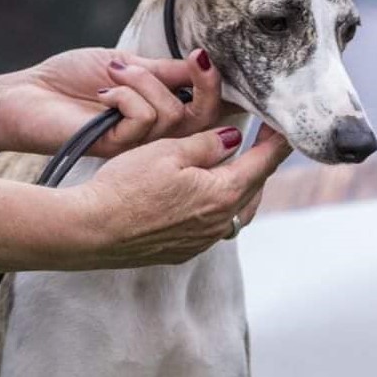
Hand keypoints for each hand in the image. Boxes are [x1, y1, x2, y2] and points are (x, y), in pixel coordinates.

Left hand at [0, 47, 229, 156]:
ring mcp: (139, 145)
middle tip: (195, 60)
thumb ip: (166, 71)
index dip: (216, 86)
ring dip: (145, 82)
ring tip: (115, 73)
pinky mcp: (119, 149)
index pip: (208, 109)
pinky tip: (104, 95)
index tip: (203, 57)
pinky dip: (126, 95)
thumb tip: (205, 62)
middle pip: (206, 121)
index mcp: (162, 112)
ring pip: (173, 114)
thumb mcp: (130, 65)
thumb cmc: (72, 78)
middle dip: (206, 85)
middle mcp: (156, 134)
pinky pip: (145, 119)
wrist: (29, 92)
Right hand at [63, 124, 290, 267]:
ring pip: (236, 211)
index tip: (285, 125)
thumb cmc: (126, 187)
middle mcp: (219, 223)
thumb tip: (233, 139)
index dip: (277, 140)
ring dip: (241, 188)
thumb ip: (207, 144)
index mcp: (223, 194)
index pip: (264, 162)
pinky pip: (213, 226)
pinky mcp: (182, 251)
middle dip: (261, 164)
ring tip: (237, 167)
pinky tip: (204, 194)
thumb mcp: (169, 150)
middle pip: (254, 188)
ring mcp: (201, 241)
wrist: (91, 230)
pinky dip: (218, 207)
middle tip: (261, 141)